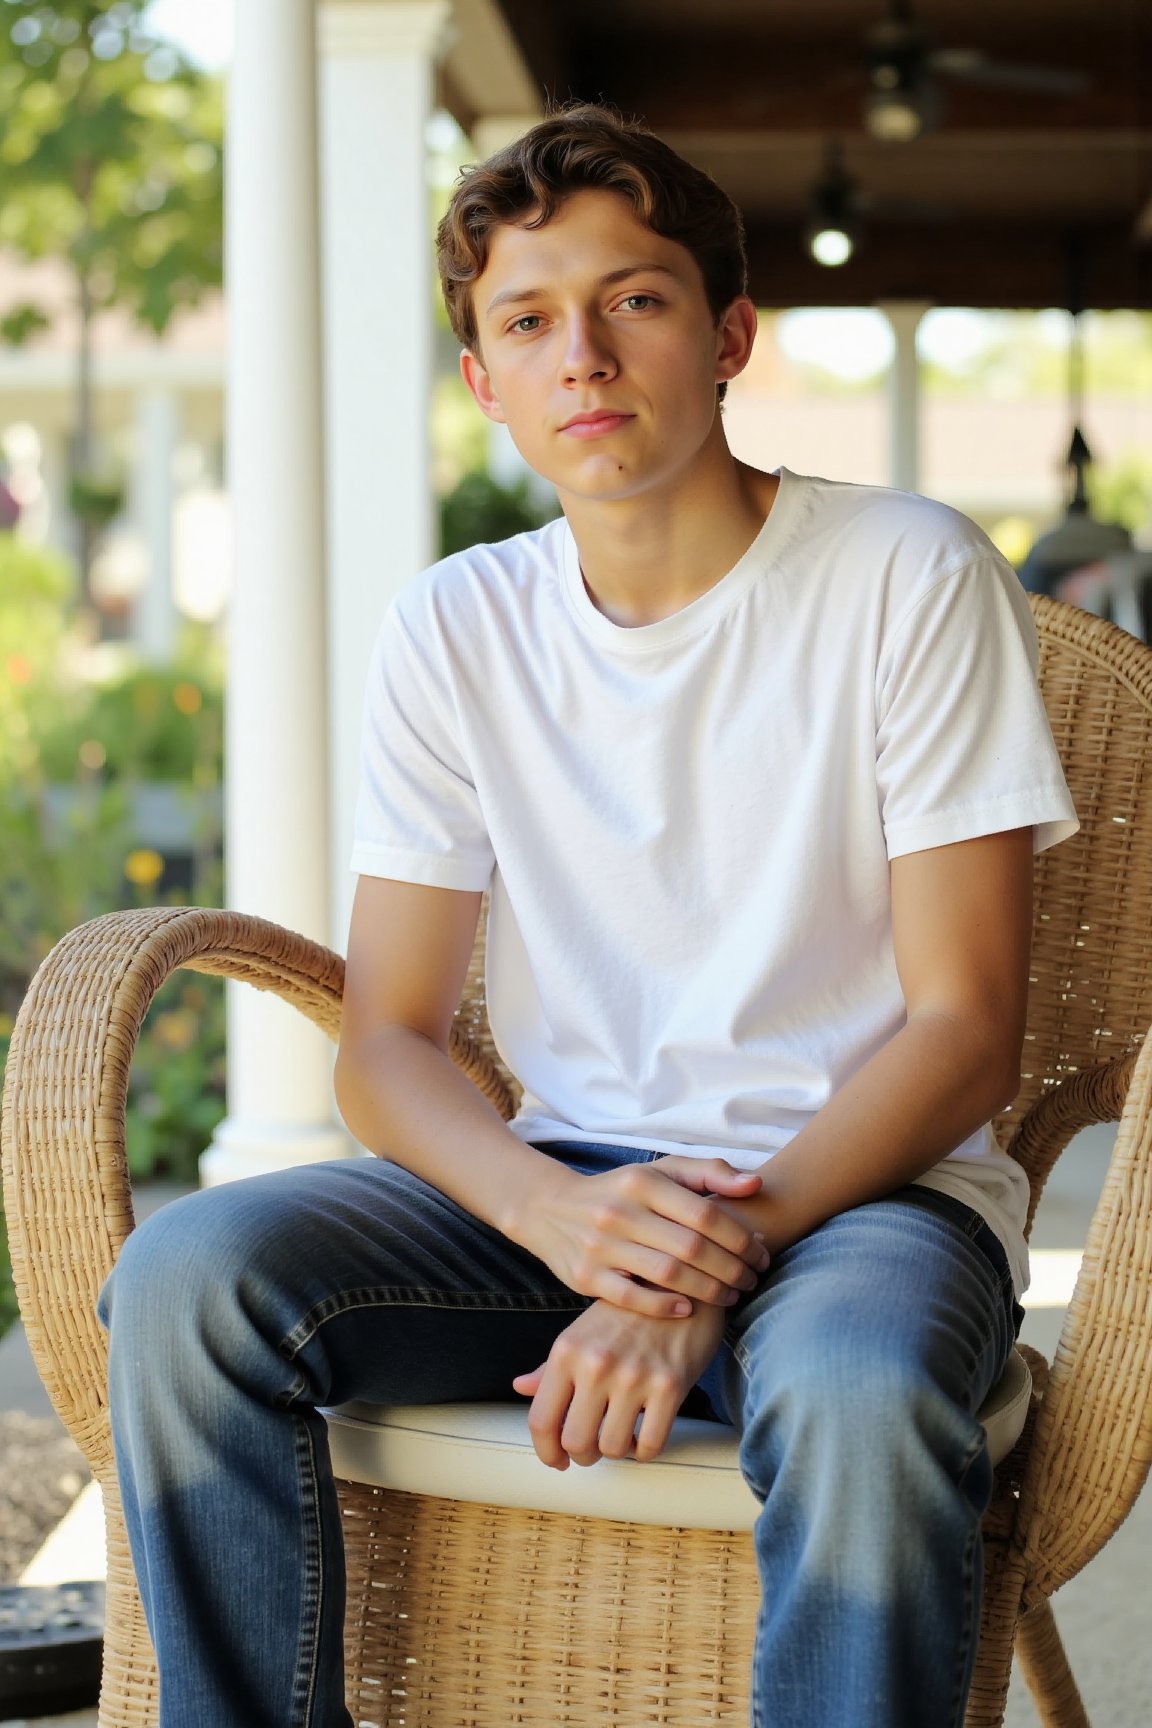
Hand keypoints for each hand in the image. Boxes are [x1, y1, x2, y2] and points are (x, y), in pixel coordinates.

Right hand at [511, 1156, 769, 1317]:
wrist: (549, 1209)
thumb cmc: (620, 1191)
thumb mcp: (659, 1171)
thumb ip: (709, 1172)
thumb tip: (756, 1184)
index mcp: (642, 1181)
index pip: (706, 1212)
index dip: (742, 1238)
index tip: (761, 1253)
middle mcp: (620, 1211)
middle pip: (692, 1247)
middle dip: (732, 1268)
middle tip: (752, 1280)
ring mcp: (600, 1246)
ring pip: (668, 1274)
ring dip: (709, 1290)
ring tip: (731, 1296)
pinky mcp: (585, 1277)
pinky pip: (632, 1298)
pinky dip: (665, 1306)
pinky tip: (689, 1308)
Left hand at [512, 1299, 727, 1468]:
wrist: (678, 1286)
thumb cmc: (626, 1313)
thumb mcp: (582, 1331)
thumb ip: (551, 1366)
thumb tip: (521, 1387)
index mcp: (567, 1351)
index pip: (541, 1420)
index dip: (546, 1451)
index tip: (558, 1460)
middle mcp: (596, 1364)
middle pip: (575, 1441)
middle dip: (583, 1455)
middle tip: (593, 1449)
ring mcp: (634, 1375)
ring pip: (612, 1447)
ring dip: (616, 1451)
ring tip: (621, 1435)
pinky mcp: (670, 1386)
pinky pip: (651, 1444)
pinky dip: (645, 1451)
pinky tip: (644, 1435)